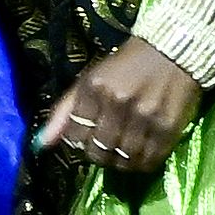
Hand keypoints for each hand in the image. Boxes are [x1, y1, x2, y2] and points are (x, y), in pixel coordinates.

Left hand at [34, 39, 204, 175]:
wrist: (173, 50)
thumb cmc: (127, 64)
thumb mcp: (91, 78)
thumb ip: (65, 110)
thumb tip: (41, 143)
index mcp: (95, 87)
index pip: (76, 133)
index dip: (79, 141)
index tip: (87, 137)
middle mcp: (118, 102)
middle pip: (99, 150)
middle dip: (98, 154)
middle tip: (105, 147)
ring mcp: (145, 116)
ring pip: (123, 159)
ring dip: (120, 162)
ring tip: (122, 151)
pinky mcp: (168, 127)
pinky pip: (149, 160)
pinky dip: (142, 163)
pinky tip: (141, 154)